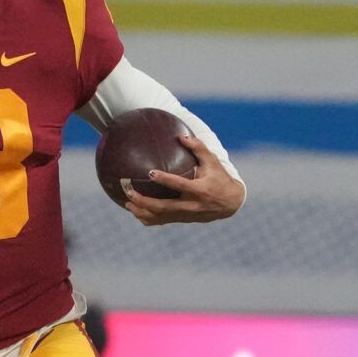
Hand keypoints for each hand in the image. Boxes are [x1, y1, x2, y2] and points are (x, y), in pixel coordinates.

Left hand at [124, 134, 244, 225]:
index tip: (150, 173)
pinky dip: (148, 218)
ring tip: (126, 203)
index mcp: (200, 190)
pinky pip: (162, 221)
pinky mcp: (183, 219)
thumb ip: (198, 148)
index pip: (180, 185)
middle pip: (165, 206)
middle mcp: (192, 205)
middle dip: (145, 201)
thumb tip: (181, 135)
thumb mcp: (213, 162)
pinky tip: (135, 212)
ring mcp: (186, 215)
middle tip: (129, 192)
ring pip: (161, 217)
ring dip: (142, 211)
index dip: (165, 180)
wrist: (231, 203)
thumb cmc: (220, 178)